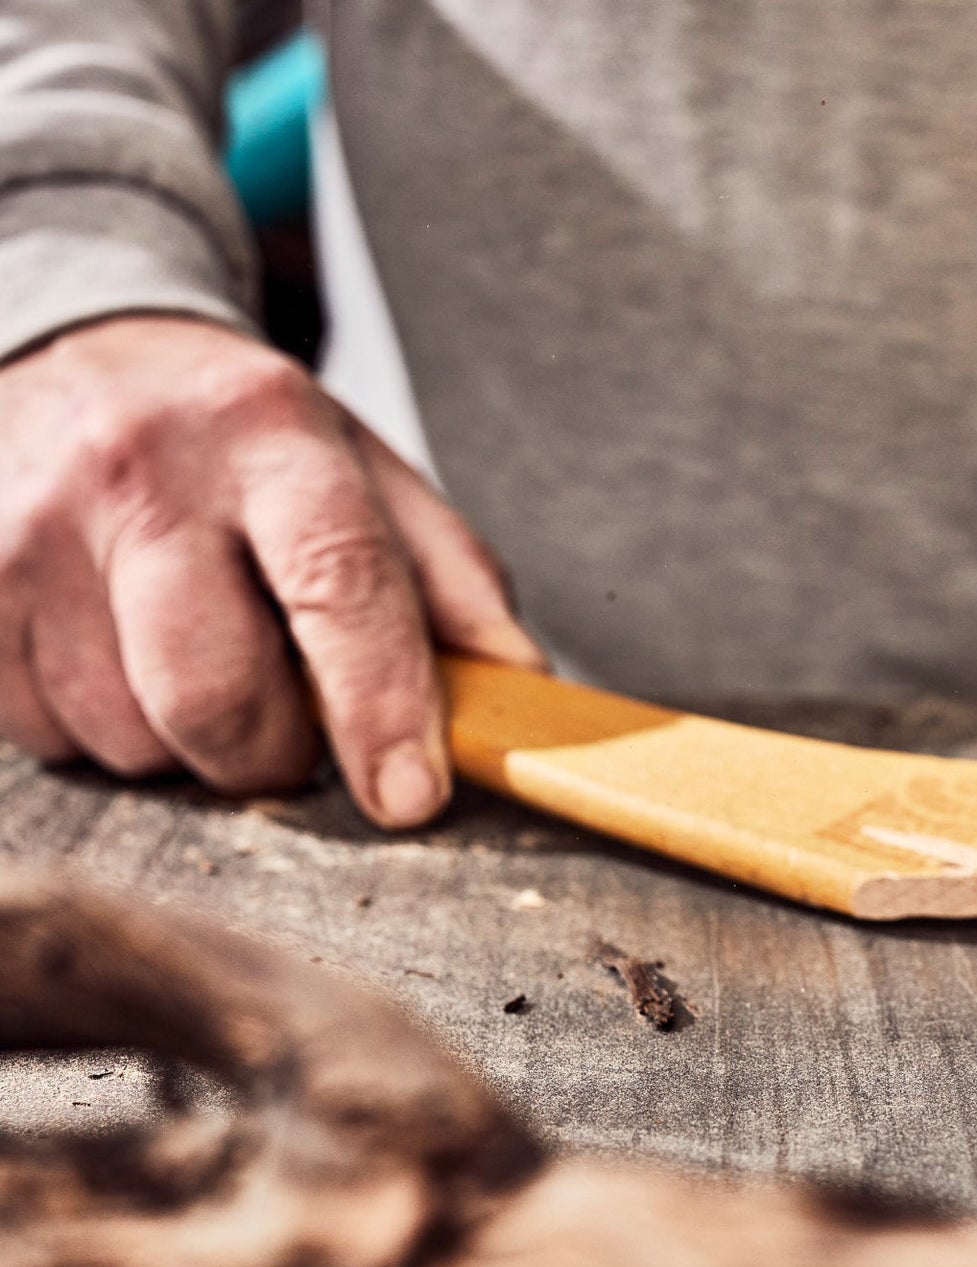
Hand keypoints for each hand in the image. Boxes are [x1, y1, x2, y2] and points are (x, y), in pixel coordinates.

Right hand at [0, 315, 543, 826]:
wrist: (78, 350)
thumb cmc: (245, 443)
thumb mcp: (368, 475)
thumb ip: (452, 584)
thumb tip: (519, 693)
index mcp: (269, 434)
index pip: (338, 585)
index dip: (380, 709)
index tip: (409, 798)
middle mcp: (139, 471)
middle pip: (214, 694)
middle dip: (270, 753)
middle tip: (287, 724)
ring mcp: (29, 527)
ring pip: (127, 734)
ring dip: (180, 743)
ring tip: (190, 658)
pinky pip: (42, 732)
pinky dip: (96, 729)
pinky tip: (114, 657)